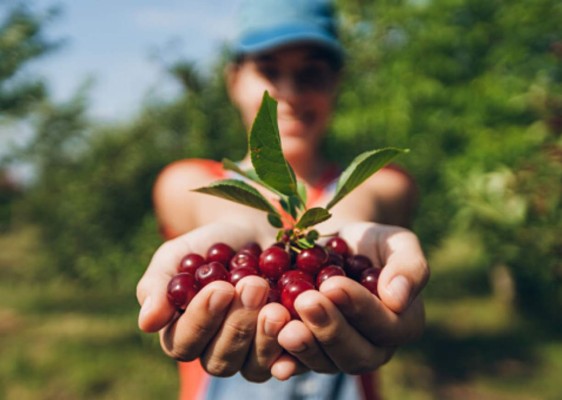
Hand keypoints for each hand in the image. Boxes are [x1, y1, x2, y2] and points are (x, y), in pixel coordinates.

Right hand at [136, 221, 289, 381]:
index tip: (220, 288)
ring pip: (255, 366)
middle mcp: (216, 352)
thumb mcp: (179, 255)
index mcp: (184, 334)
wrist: (257, 232)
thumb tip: (147, 322)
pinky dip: (295, 343)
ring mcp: (252, 355)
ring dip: (265, 336)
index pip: (184, 343)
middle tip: (254, 286)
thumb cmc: (211, 245)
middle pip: (221, 360)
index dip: (202, 320)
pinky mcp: (285, 349)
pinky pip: (291, 359)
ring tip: (277, 302)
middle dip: (238, 324)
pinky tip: (300, 322)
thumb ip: (159, 284)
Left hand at [270, 222, 428, 377]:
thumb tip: (397, 298)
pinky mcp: (312, 354)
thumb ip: (409, 267)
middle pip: (355, 353)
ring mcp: (341, 355)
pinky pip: (300, 364)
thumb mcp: (396, 242)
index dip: (360, 308)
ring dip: (304, 346)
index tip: (333, 284)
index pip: (385, 325)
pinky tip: (273, 356)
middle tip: (306, 301)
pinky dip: (285, 360)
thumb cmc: (372, 242)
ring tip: (283, 322)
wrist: (336, 247)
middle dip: (329, 328)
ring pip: (326, 363)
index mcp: (403, 324)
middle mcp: (374, 348)